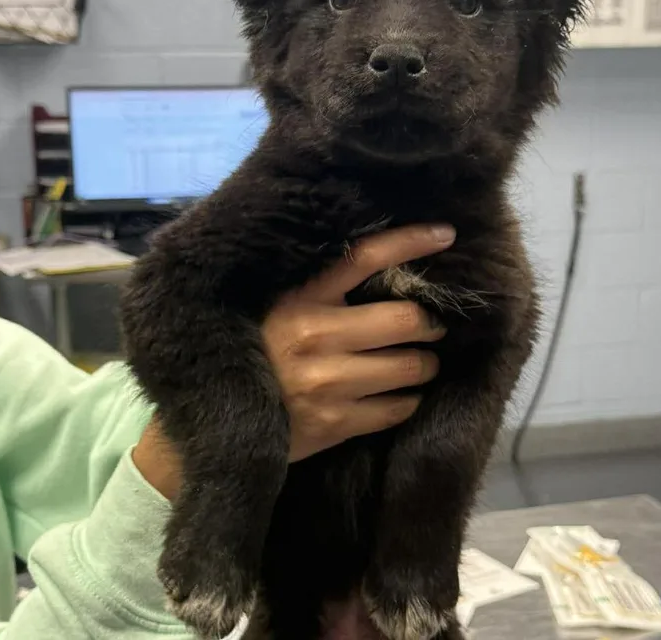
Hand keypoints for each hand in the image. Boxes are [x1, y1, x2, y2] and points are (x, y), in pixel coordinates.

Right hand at [133, 223, 455, 494]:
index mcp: (300, 298)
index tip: (446, 234)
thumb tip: (384, 270)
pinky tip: (400, 395)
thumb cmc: (252, 355)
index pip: (364, 257)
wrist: (215, 425)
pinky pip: (397, 409)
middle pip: (405, 319)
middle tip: (431, 326)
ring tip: (420, 363)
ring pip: (410, 367)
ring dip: (425, 364)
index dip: (410, 242)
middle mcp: (316, 335)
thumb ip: (320, 291)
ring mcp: (328, 383)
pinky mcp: (335, 423)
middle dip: (430, 324)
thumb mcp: (275, 310)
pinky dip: (407, 400)